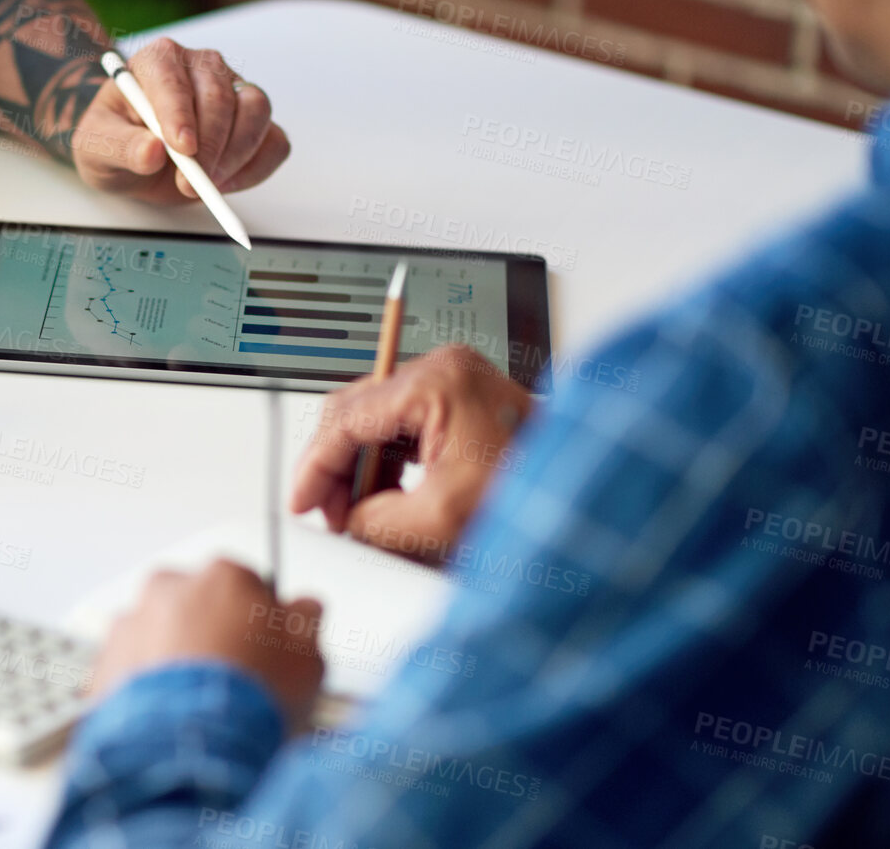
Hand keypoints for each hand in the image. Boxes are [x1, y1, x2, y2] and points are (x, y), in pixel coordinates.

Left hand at [70, 38, 289, 203]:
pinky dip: (257, 166)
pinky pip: (274, 140)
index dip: (181, 114)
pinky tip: (227, 183)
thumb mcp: (95, 146)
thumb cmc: (113, 138)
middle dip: (211, 145)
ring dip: (237, 154)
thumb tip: (150, 152)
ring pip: (256, 111)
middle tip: (191, 183)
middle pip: (221, 96)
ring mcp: (233, 89)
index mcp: (158, 60)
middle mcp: (200, 67)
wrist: (131, 153)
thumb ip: (119, 147)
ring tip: (208, 184)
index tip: (182, 148)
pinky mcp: (253, 121)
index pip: (175, 80)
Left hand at [89, 560, 324, 731]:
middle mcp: (169, 590)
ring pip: (160, 634)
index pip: (247, 584)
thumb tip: (306, 609)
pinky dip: (148, 685)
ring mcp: (131, 625)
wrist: (189, 744)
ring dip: (177, 658)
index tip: (266, 645)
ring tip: (200, 704)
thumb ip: (306, 621)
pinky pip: (132, 668)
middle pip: (198, 604)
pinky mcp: (105, 663)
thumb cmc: (247, 696)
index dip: (260, 618)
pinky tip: (172, 715)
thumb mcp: (308, 657)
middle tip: (233, 677)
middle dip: (213, 632)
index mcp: (221, 576)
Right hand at [291, 344, 531, 562]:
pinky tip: (387, 495)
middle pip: (355, 411)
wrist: (587, 493)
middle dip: (336, 466)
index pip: (346, 419)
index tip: (302, 500)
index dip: (316, 466)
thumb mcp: (441, 518)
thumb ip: (376, 520)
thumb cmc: (539, 493)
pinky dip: (388, 460)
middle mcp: (442, 368)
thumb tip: (347, 521)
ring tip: (361, 511)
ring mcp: (452, 378)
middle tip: (329, 511)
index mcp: (436, 382)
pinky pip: (403, 424)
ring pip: (375, 418)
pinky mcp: (460, 395)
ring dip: (361, 466)